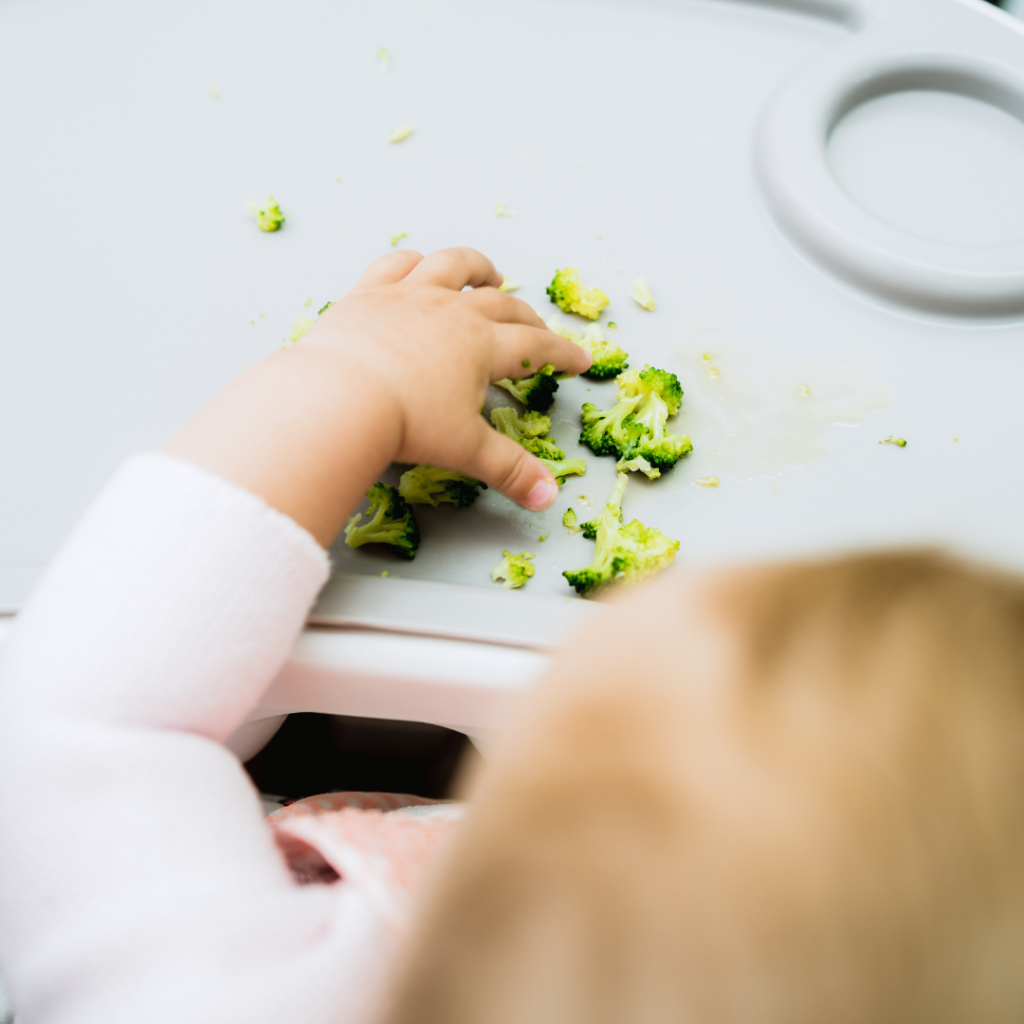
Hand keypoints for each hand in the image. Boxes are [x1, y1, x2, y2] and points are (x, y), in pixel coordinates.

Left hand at [165, 247, 590, 546]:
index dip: (561, 353)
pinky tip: (419, 266)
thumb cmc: (407, 423)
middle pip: (501, 306)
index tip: (580, 359)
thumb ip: (510, 470)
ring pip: (452, 266)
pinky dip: (413, 261)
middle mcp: (451, 310)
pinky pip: (396, 264)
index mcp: (481, 345)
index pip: (535, 346)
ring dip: (477, 269)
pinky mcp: (368, 292)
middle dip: (526, 318)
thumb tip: (548, 498)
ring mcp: (409, 295)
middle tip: (538, 330)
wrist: (340, 396)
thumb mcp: (466, 450)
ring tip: (490, 276)